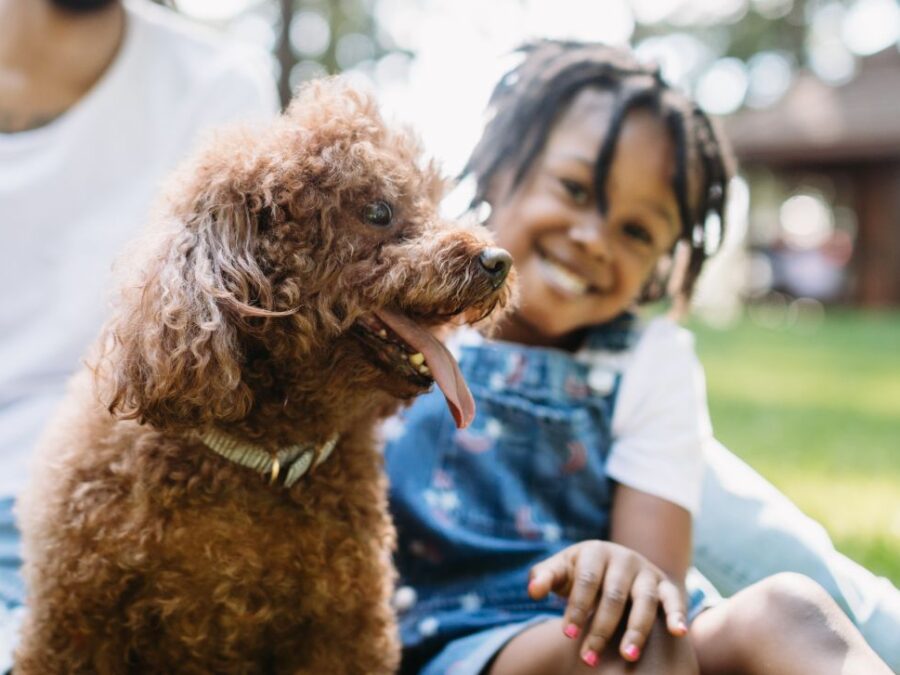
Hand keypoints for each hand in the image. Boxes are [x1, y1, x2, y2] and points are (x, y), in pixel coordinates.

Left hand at [527, 540, 687, 665]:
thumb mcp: (560, 570)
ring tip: (627, 657)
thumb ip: (544, 577)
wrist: (612, 564)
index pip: (586, 581)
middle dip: (600, 628)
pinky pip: (674, 598)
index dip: (576, 607)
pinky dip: (677, 614)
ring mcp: (646, 571)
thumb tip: (532, 591)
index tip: (567, 634)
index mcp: (595, 551)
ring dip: (636, 630)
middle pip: (613, 595)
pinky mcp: (665, 583)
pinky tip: (679, 632)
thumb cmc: (578, 572)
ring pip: (644, 601)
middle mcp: (624, 558)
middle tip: (589, 658)